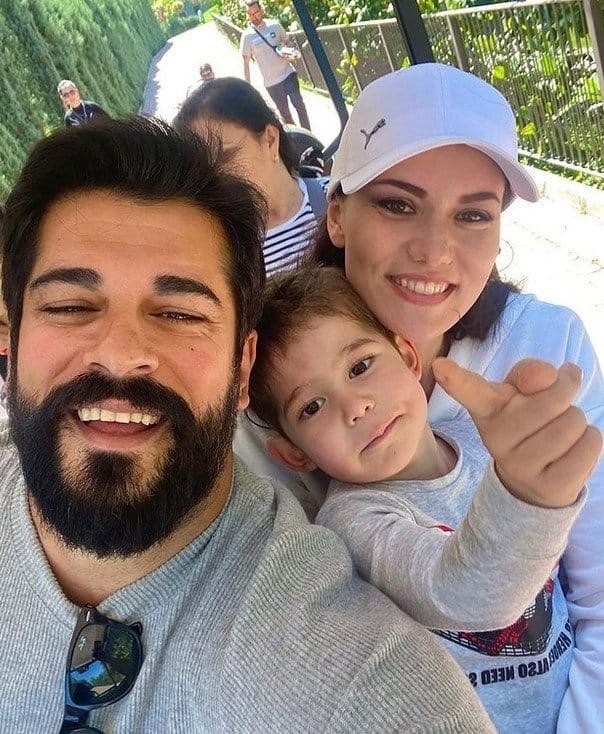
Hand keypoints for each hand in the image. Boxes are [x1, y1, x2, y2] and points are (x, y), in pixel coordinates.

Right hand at [433, 357, 602, 507]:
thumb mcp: (522, 394)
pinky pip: (591, 446)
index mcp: (488, 410)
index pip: (470, 390)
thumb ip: (532, 373)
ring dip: (579, 422)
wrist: (531, 484)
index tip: (440, 365)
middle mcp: (497, 439)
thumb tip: (549, 376)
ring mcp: (521, 467)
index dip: (455, 377)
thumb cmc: (528, 424)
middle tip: (558, 405)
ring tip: (561, 433)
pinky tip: (571, 451)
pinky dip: (590, 442)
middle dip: (566, 394)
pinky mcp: (550, 487)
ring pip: (574, 422)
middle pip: (553, 400)